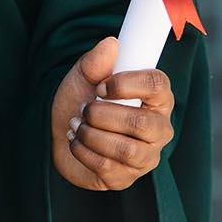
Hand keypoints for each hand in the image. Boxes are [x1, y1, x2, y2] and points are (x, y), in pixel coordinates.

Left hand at [49, 37, 174, 191]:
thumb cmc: (82, 100)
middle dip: (102, 115)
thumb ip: (96, 61)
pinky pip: (108, 167)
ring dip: (91, 135)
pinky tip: (75, 141)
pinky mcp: (128, 177)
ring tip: (77, 125)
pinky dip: (83, 151)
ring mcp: (146, 156)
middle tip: (84, 108)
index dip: (127, 84)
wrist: (62, 133)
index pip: (158, 84)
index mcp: (156, 97)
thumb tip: (111, 44)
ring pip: (126, 150)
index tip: (100, 87)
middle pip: (142, 123)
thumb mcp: (82, 76)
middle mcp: (159, 128)